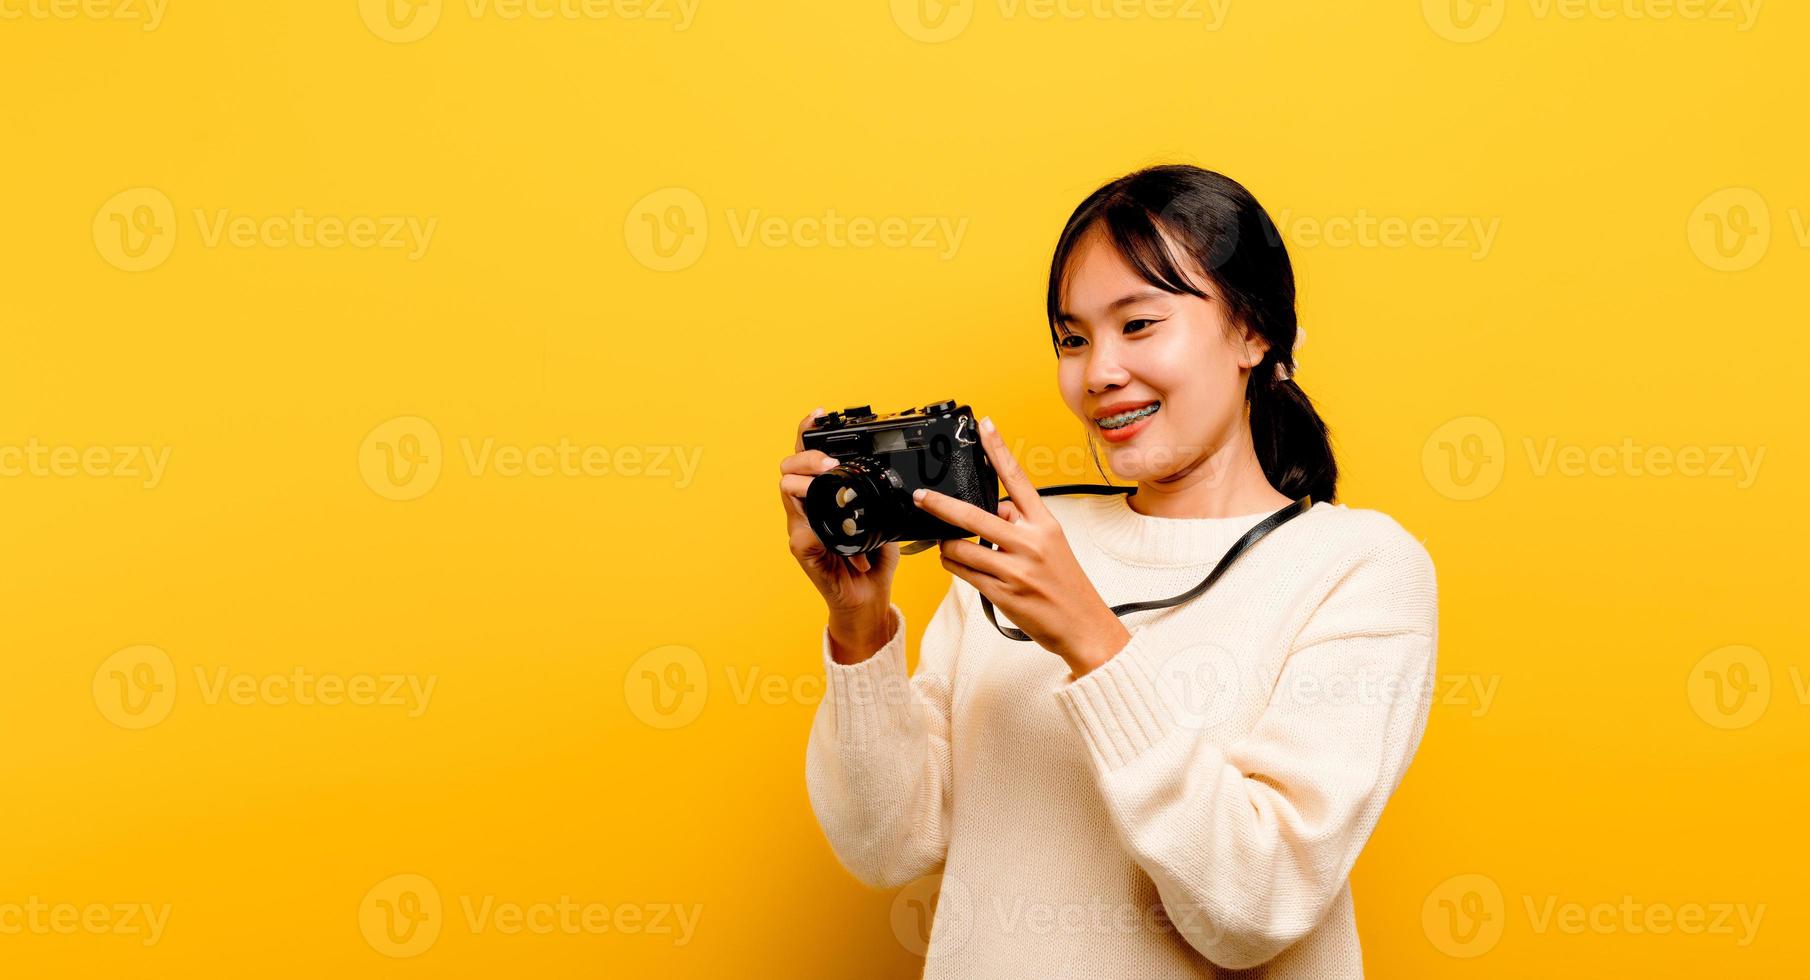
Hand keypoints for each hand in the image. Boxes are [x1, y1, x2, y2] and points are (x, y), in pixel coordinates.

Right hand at [780, 408, 899, 657]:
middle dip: (806, 455)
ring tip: (826, 475)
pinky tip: (821, 514)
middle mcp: (808, 509)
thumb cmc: (872, 563)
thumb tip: (905, 479)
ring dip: (804, 478)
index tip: (819, 413)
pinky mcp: (804, 550)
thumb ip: (884, 499)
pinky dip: (810, 518)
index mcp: (825, 498)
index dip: (810, 433)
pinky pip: (799, 529)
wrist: (868, 601)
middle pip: (789, 468)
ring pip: (787, 490)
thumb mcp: (885, 521)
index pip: (810, 458)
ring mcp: (802, 528)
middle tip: (830, 461)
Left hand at [911, 416, 1130, 677]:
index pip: (1017, 478)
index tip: (984, 425)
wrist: (1083, 626)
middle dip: (939, 505)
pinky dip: (954, 566)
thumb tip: (993, 510)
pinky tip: (960, 565)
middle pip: (972, 515)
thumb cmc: (1066, 585)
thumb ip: (1022, 523)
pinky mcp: (1001, 592)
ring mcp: (1014, 568)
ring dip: (948, 547)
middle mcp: (1029, 542)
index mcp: (1044, 523)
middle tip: (921, 497)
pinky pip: (962, 572)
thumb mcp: (1051, 544)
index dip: (998, 449)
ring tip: (953, 548)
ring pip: (959, 548)